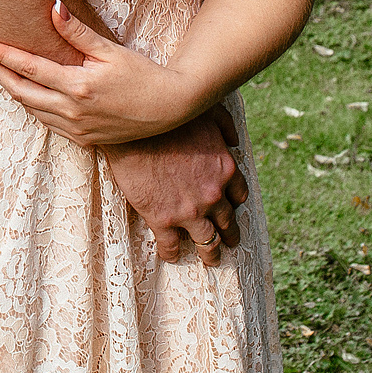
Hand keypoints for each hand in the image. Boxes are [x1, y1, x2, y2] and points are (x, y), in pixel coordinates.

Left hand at [0, 0, 197, 146]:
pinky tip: (27, 92)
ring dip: (12, 89)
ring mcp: (76, 129)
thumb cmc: (142, 74)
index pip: (28, 68)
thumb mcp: (110, 50)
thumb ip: (77, 32)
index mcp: (77, 86)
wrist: (169, 108)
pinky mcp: (83, 140)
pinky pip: (47, 122)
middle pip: (21, 91)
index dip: (0, 56)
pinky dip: (32, 106)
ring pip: (31, 109)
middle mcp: (72, 111)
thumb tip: (52, 7)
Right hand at [103, 106, 248, 266]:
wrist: (132, 129)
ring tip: (211, 260)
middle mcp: (213, 195)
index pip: (239, 194)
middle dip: (229, 233)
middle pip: (227, 222)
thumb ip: (226, 127)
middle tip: (229, 241)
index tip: (231, 207)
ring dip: (211, 253)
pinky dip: (172, 253)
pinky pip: (171, 245)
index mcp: (225, 169)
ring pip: (207, 241)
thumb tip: (234, 141)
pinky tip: (171, 255)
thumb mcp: (208, 113)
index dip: (235, 203)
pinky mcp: (162, 219)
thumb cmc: (168, 117)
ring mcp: (189, 211)